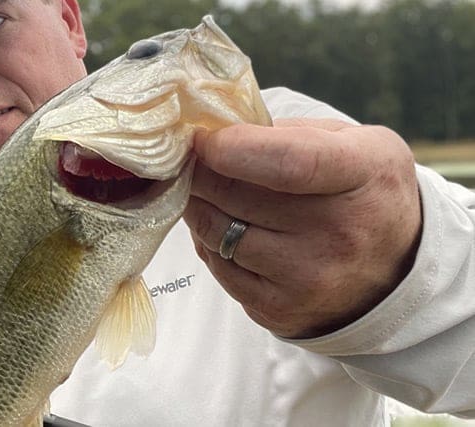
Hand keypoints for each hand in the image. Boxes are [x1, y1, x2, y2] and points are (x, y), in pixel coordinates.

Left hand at [183, 118, 421, 338]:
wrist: (396, 270)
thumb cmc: (361, 190)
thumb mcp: (353, 142)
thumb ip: (289, 132)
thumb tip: (216, 133)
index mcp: (363, 172)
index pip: (289, 163)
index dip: (234, 148)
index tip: (204, 139)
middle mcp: (340, 232)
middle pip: (237, 196)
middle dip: (201, 172)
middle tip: (191, 160)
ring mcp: (309, 277)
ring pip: (216, 232)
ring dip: (199, 206)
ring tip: (204, 191)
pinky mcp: (279, 308)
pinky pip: (218, 267)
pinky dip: (208, 242)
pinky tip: (222, 226)